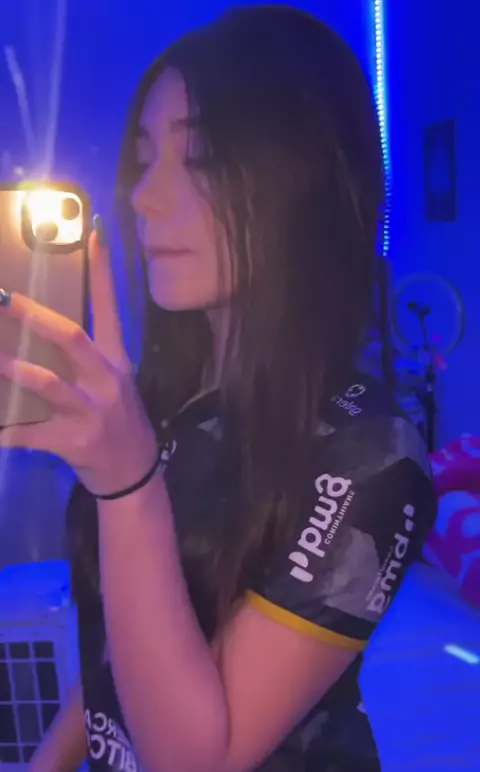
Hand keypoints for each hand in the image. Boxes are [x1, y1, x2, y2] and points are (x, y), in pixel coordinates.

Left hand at [0, 228, 156, 495]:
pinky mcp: (72, 442)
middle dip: (34, 316)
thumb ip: (87, 357)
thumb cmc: (119, 420)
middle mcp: (105, 381)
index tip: (93, 232)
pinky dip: (7, 431)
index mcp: (116, 361)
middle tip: (3, 298)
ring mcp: (90, 412)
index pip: (110, 308)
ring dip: (15, 369)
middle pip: (72, 338)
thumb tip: (46, 326)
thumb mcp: (114, 383)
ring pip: (48, 383)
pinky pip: (30, 434)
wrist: (133, 473)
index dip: (102, 271)